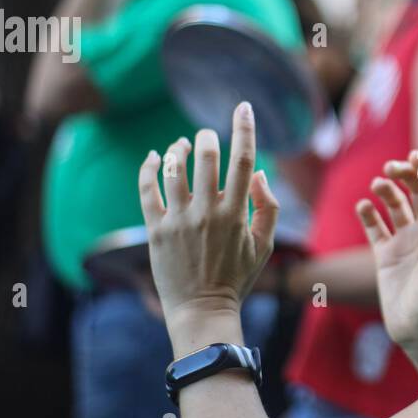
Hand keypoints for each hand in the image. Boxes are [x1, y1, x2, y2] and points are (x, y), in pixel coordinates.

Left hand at [138, 102, 278, 337]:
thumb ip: (268, 206)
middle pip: (206, 157)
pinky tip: (155, 156)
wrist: (202, 310)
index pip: (242, 161)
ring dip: (179, 149)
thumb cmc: (237, 277)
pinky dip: (150, 167)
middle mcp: (206, 213)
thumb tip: (257, 173)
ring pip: (175, 169)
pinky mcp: (156, 230)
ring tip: (182, 145)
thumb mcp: (265, 245)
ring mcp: (178, 221)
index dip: (244, 129)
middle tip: (206, 136)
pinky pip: (148, 189)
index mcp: (236, 214)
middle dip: (207, 138)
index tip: (244, 107)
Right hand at [356, 150, 417, 354]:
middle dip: (406, 174)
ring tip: (378, 184)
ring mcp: (405, 242)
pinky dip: (368, 213)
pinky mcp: (385, 256)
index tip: (416, 156)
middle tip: (391, 168)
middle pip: (417, 191)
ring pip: (394, 204)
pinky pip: (375, 227)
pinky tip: (364, 206)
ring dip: (387, 189)